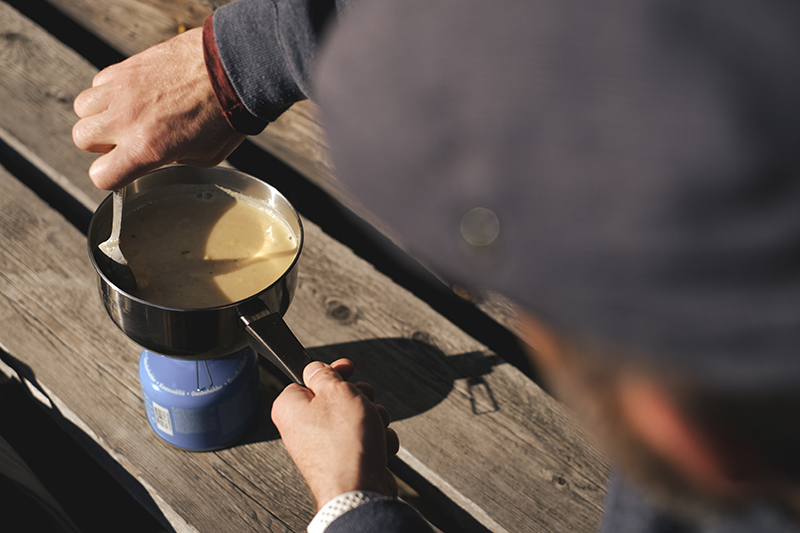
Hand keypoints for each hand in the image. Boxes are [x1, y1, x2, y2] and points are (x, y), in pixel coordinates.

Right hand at [72, 27, 245, 189]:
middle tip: (125, 141)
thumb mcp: (206, 156)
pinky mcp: (126, 67)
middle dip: (101, 145)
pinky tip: (135, 95)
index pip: (101, 176)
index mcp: (146, 148)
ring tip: (125, 116)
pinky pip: (100, 83)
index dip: (112, 177)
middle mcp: (127, 119)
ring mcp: (122, 90)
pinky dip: (110, 91)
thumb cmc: (226, 115)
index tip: (124, 171)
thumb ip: (173, 159)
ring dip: (100, 116)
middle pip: (82, 139)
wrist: (232, 70)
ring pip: (84, 108)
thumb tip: (162, 155)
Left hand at [272, 359, 399, 509]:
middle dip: (360, 398)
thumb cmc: (344, 445)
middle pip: (337, 397)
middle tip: (362, 405)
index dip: (334, 374)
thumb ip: (325, 373)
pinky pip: (364, 439)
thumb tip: (316, 368)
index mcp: (291, 407)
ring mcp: (323, 446)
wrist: (359, 490)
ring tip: (372, 429)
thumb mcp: (337, 391)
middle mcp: (302, 428)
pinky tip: (376, 447)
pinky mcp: (343, 461)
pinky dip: (376, 441)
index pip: (310, 378)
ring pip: (356, 417)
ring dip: (373, 419)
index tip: (348, 371)